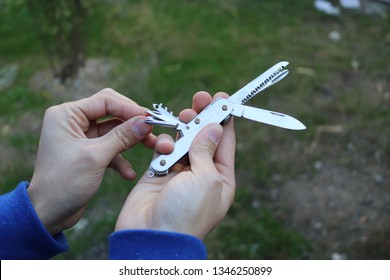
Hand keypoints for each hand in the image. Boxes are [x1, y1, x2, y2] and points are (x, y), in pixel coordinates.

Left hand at [28, 89, 155, 234]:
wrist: (48, 214)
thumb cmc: (63, 184)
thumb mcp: (96, 157)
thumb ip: (122, 137)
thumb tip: (146, 122)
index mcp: (67, 115)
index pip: (105, 100)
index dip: (130, 108)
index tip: (150, 118)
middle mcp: (73, 122)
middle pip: (112, 113)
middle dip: (133, 123)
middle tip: (153, 131)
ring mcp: (82, 137)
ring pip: (115, 131)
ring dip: (132, 141)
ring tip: (151, 148)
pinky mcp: (89, 153)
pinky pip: (111, 148)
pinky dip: (121, 159)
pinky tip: (129, 174)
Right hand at [115, 91, 235, 238]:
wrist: (151, 236)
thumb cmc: (186, 213)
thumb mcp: (206, 179)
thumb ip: (207, 151)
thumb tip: (214, 127)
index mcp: (221, 178)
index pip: (225, 142)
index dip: (224, 119)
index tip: (222, 98)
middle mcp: (201, 174)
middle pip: (203, 138)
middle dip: (202, 117)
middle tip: (200, 98)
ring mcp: (179, 173)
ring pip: (183, 140)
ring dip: (183, 128)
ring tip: (184, 116)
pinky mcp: (158, 172)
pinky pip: (164, 149)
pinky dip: (164, 144)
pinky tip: (164, 148)